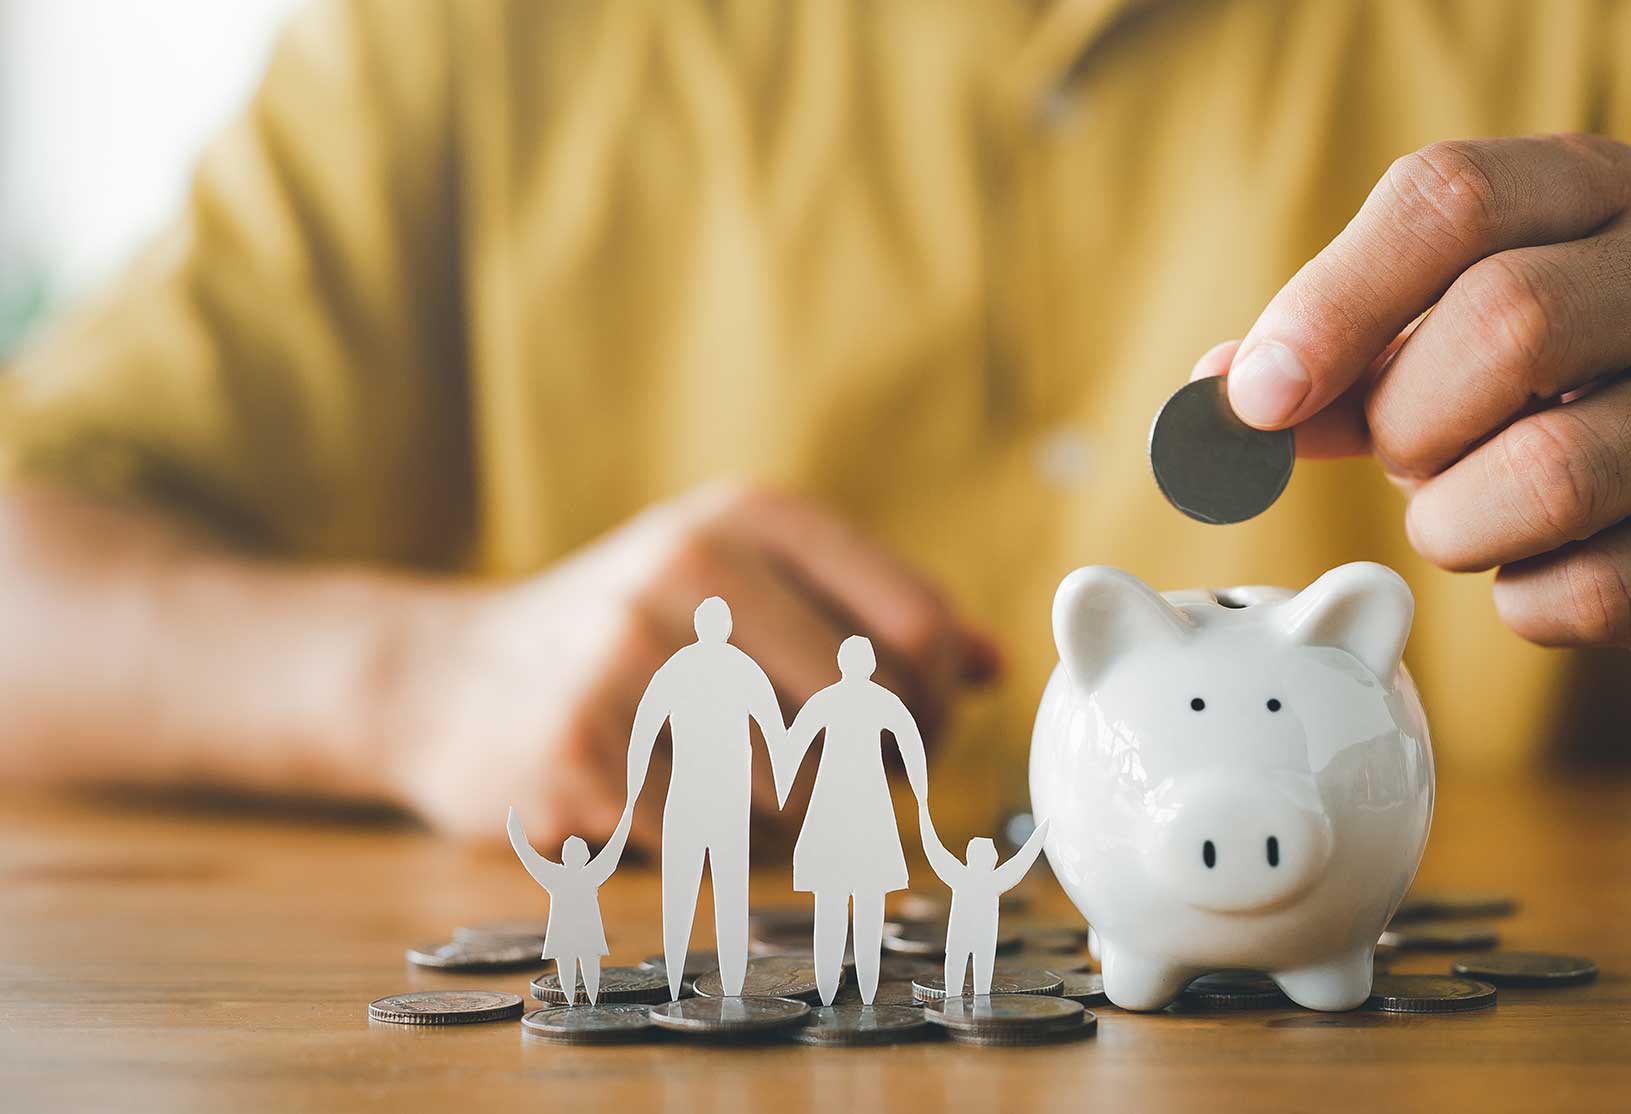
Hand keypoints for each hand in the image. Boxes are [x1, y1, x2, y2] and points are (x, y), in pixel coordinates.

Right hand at [384, 482, 997, 844]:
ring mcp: (629, 656)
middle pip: (873, 717)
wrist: (449, 678)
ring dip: (791, 820)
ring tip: (737, 787)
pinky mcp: (577, 750)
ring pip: (801, 790)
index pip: (921, 630)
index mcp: (750, 518)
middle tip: (841, 784)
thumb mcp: (746, 585)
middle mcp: (692, 567)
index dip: (936, 707)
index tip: (910, 738)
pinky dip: (711, 848)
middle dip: (877, 774)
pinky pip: (712, 839)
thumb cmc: (634, 636)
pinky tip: (666, 809)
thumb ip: (874, 618)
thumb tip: (997, 665)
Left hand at [1198, 134, 1630, 673]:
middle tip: (1402, 461)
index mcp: (1595, 191)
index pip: (1449, 197)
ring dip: (1456, 525)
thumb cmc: (1552, 413)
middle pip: (1508, 321)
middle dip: (1409, 421)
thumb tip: (1210, 404)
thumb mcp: (1442, 356)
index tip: (1254, 397)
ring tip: (1465, 521)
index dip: (1331, 300)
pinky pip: (1597, 592)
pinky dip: (1527, 606)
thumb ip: (1332, 366)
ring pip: (1553, 472)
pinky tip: (1543, 578)